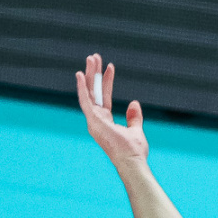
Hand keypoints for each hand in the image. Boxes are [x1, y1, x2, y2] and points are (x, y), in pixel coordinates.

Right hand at [75, 54, 147, 169]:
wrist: (132, 161)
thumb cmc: (134, 151)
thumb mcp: (136, 130)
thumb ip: (134, 117)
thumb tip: (134, 102)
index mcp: (105, 122)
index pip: (105, 97)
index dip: (107, 81)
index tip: (110, 66)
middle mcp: (97, 120)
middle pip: (94, 92)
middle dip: (94, 73)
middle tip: (94, 56)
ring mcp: (94, 121)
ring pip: (89, 93)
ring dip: (90, 75)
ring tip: (91, 57)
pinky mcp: (93, 121)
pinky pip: (86, 101)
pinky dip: (82, 87)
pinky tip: (81, 74)